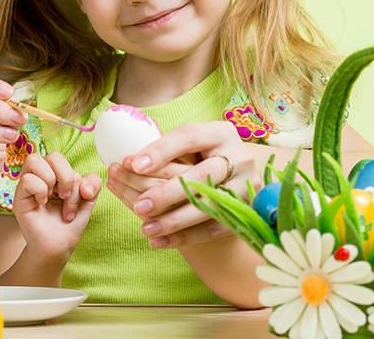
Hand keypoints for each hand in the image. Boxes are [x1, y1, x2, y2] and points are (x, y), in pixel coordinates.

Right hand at [12, 153, 100, 261]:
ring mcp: (29, 184)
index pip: (66, 158)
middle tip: (66, 198)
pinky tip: (42, 204)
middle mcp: (42, 175)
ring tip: (54, 200)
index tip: (83, 196)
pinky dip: (40, 191)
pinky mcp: (18, 196)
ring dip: (52, 182)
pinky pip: (28, 179)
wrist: (58, 246)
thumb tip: (84, 185)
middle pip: (53, 156)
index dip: (77, 176)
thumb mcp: (88, 201)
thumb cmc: (69, 223)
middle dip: (67, 178)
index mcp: (57, 173)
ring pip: (35, 160)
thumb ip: (93, 184)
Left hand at [110, 121, 259, 248]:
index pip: (189, 136)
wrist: (238, 178)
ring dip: (174, 220)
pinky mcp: (244, 212)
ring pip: (209, 205)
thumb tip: (128, 150)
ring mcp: (245, 186)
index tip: (132, 164)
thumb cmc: (203, 157)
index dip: (160, 150)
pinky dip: (184, 237)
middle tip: (139, 205)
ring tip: (146, 229)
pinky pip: (213, 229)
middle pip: (201, 175)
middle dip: (167, 192)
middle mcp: (239, 157)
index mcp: (220, 132)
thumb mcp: (190, 145)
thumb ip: (164, 145)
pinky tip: (159, 241)